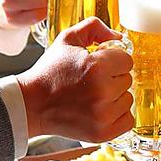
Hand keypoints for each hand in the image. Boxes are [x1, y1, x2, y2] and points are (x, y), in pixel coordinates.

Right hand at [16, 17, 133, 140]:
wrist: (32, 105)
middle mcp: (103, 91)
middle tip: (91, 81)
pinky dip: (118, 115)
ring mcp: (104, 115)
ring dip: (115, 97)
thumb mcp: (68, 39)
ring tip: (93, 96)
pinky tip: (101, 110)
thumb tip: (118, 36)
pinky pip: (128, 120)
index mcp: (97, 67)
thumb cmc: (50, 73)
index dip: (113, 61)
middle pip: (128, 80)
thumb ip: (94, 28)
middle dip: (113, 78)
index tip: (98, 65)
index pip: (127, 60)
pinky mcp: (104, 132)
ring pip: (128, 99)